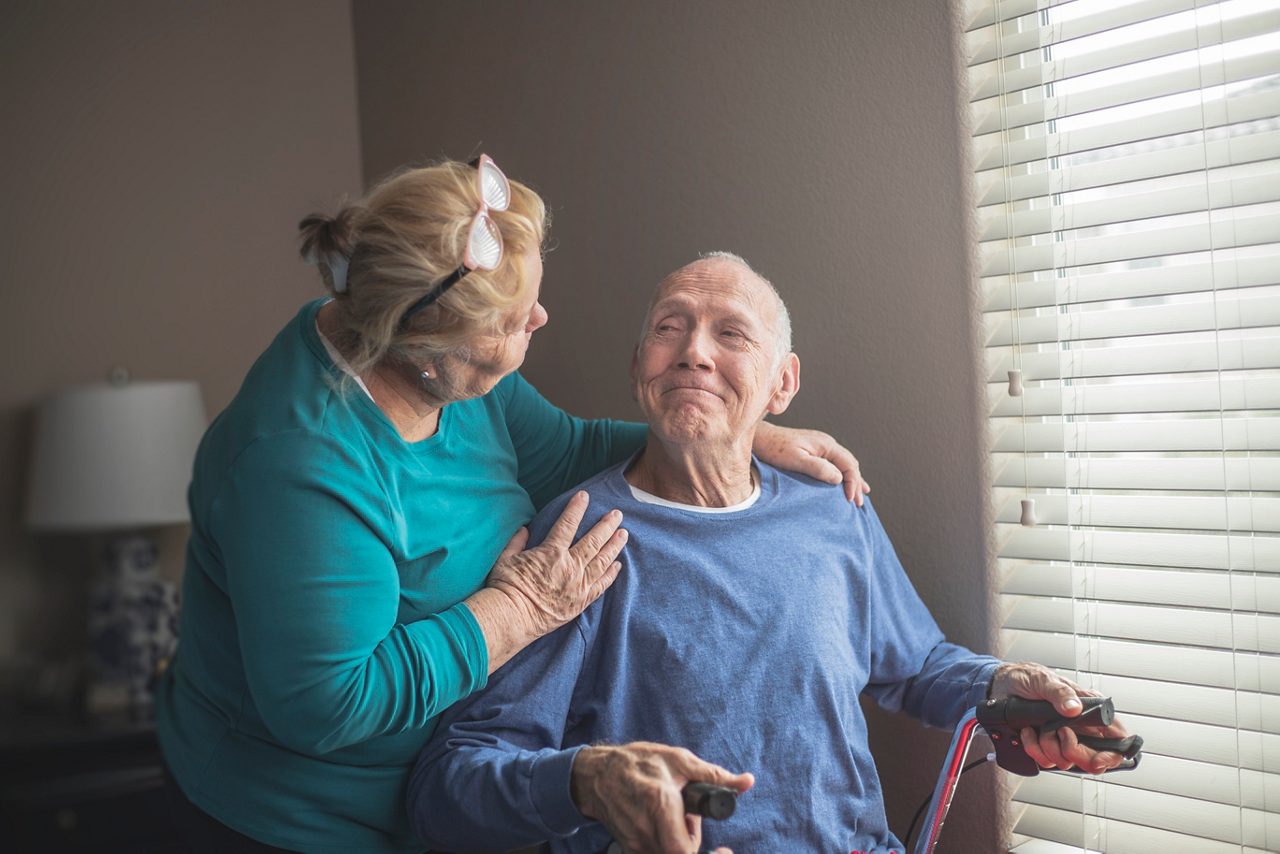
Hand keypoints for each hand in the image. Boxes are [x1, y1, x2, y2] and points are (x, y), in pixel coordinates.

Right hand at [484, 491, 626, 642]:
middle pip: (593, 541)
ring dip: (614, 546)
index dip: (577, 508)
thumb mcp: (506, 558)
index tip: (585, 496)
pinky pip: (601, 585)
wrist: (512, 618)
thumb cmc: (506, 587)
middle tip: (617, 514)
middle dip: (606, 525)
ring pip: (602, 561)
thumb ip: (517, 541)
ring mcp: (578, 585)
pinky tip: (617, 565)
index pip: (568, 524)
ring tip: (623, 534)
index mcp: (551, 553)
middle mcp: (570, 566)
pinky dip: (611, 574)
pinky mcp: (581, 601)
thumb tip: (524, 529)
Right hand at [571, 742, 752, 853]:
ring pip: (667, 853)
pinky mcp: (628, 846)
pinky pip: (654, 852)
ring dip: (678, 841)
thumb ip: (714, 775)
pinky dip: (664, 842)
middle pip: (679, 853)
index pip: (684, 849)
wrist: (597, 774)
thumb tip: (746, 782)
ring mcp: (635, 841)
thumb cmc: (638, 762)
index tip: (721, 850)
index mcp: (660, 804)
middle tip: (690, 819)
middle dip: (692, 841)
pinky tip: (660, 823)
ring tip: (673, 816)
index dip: (704, 852)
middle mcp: (645, 828)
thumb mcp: (678, 760)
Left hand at [752, 422, 869, 504]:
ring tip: (860, 495)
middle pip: (850, 464)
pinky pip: (834, 464)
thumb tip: (838, 478)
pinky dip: (842, 475)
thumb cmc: (775, 449)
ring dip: (852, 480)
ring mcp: (821, 447)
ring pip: (844, 464)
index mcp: (826, 445)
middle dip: (856, 484)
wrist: (761, 439)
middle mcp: (827, 444)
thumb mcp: (796, 460)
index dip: (853, 483)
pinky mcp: (813, 451)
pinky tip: (843, 483)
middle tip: (859, 503)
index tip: (850, 499)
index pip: (849, 465)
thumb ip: (818, 468)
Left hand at [989, 661, 1130, 774]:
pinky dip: (1033, 749)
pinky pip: (1045, 761)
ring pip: (1067, 763)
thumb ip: (1059, 693)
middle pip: (1093, 760)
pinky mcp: (1045, 746)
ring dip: (1049, 747)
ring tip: (1039, 728)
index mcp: (1089, 709)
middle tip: (1061, 734)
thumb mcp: (1043, 680)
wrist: (1000, 685)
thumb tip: (1074, 708)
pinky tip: (1028, 732)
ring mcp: (1062, 739)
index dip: (1113, 754)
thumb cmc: (1027, 677)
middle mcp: (1080, 728)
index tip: (1098, 759)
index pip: (1116, 738)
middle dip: (1075, 752)